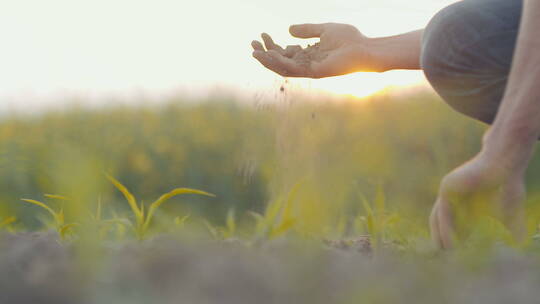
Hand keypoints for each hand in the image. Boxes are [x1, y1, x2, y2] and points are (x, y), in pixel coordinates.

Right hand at [251, 23, 376, 77]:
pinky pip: (293, 69)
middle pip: (280, 62)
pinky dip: (280, 63)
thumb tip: (288, 29)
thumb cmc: (349, 40)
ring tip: (254, 52)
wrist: (364, 49)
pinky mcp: (314, 73)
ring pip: (283, 69)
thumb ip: (307, 30)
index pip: (285, 53)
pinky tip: (270, 55)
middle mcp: (307, 65)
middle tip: (252, 44)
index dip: (271, 45)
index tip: (262, 34)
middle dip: (265, 54)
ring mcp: (310, 70)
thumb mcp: (324, 29)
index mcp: (308, 55)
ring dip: (267, 61)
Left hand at [430, 151, 525, 248]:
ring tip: (446, 250)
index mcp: (464, 200)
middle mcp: (453, 195)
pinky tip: (449, 242)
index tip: (461, 248)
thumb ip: (511, 225)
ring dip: (440, 234)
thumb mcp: (510, 209)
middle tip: (447, 252)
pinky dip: (445, 228)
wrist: (505, 162)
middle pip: (441, 219)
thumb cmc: (508, 183)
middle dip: (442, 235)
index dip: (456, 235)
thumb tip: (520, 241)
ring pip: (438, 216)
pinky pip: (442, 212)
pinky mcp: (447, 186)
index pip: (455, 221)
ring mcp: (448, 190)